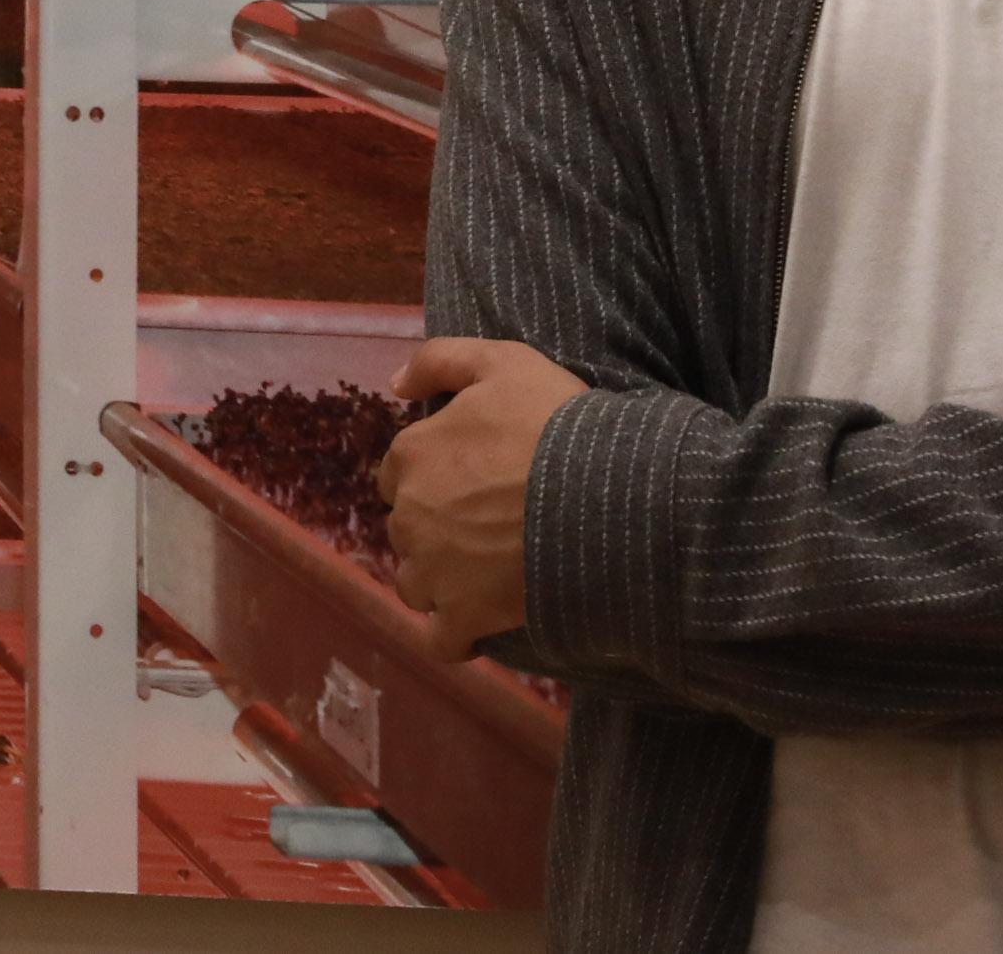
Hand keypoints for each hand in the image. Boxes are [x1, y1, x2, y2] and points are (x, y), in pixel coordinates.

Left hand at [377, 337, 587, 661]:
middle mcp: (409, 515)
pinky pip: (443, 641)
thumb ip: (440, 360)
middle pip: (407, 529)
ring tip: (489, 575)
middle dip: (436, 529)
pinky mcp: (462, 617)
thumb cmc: (555, 422)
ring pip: (417, 585)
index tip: (471, 482)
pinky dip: (458, 637)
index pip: (398, 473)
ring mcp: (432, 571)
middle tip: (489, 526)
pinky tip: (483, 627)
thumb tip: (395, 386)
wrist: (607, 495)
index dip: (432, 476)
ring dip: (442, 583)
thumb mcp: (502, 362)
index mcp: (412, 454)